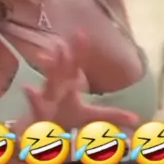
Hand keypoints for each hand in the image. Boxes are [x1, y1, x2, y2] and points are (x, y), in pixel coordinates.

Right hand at [21, 32, 137, 130]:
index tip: (80, 33)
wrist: (44, 130)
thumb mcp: (91, 117)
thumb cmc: (65, 118)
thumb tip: (136, 118)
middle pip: (60, 69)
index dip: (79, 50)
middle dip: (61, 57)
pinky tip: (28, 88)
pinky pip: (34, 103)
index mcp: (70, 84)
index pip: (75, 65)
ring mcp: (46, 98)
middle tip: (62, 43)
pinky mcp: (37, 112)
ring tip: (43, 58)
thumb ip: (112, 114)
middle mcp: (57, 87)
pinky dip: (31, 96)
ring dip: (46, 72)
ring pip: (46, 83)